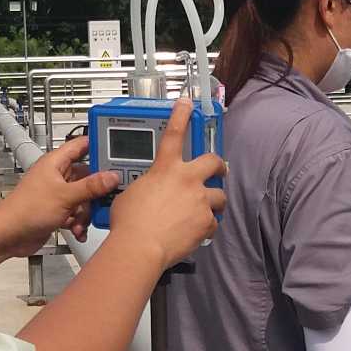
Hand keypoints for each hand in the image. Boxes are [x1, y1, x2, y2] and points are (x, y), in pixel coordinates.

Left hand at [0, 135, 119, 255]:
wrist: (9, 236)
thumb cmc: (26, 210)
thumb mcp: (65, 196)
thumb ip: (92, 186)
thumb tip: (112, 176)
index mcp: (56, 162)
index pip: (82, 145)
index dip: (99, 145)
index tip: (116, 153)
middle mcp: (57, 175)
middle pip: (88, 176)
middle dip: (95, 192)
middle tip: (101, 200)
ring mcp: (57, 193)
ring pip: (84, 197)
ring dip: (86, 212)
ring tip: (79, 221)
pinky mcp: (57, 210)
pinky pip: (76, 212)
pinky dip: (78, 222)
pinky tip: (77, 231)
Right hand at [102, 99, 225, 270]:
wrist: (140, 246)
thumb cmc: (130, 223)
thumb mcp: (130, 193)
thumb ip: (145, 186)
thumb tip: (146, 192)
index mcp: (165, 168)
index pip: (174, 132)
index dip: (182, 115)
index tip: (187, 104)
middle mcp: (187, 180)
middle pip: (213, 161)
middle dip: (219, 165)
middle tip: (219, 168)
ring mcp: (200, 200)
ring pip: (220, 196)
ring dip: (215, 201)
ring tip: (206, 209)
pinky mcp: (206, 222)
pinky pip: (213, 223)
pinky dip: (206, 227)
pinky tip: (195, 232)